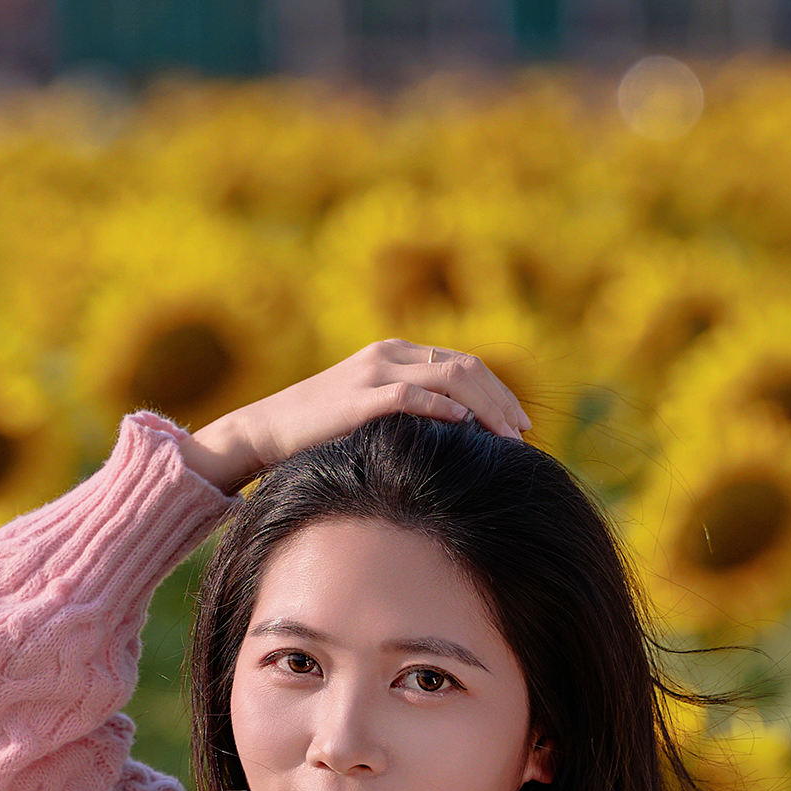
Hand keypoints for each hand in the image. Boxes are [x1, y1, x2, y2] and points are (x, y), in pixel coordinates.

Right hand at [177, 340, 529, 492]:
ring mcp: (374, 373)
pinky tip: (466, 427)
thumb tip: (454, 434)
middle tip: (524, 433)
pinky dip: (443, 409)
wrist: (266, 429)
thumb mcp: (369, 409)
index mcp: (396, 353)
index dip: (498, 391)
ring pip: (448, 378)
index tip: (520, 423)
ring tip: (506, 437)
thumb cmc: (319, 430)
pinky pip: (411, 396)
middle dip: (501, 400)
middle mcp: (389, 354)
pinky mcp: (359, 398)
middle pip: (465, 367)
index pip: (463, 362)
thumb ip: (407, 408)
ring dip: (485, 407)